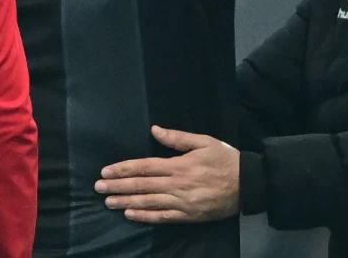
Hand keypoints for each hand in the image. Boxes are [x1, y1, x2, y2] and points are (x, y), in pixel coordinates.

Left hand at [95, 126, 239, 223]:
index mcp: (179, 165)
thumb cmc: (225, 159)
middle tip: (98, 188)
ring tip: (108, 202)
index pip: (144, 166)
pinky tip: (130, 214)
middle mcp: (177, 184)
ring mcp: (182, 202)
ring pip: (148, 202)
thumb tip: (154, 129)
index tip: (106, 171)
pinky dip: (145, 216)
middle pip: (142, 185)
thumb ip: (178, 138)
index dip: (123, 169)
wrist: (248, 184)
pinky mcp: (188, 216)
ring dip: (126, 201)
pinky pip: (163, 217)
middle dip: (118, 186)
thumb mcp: (204, 141)